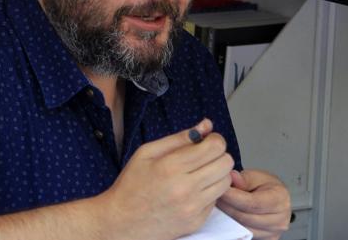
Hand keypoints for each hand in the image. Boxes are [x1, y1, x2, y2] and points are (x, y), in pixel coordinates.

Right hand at [100, 119, 233, 239]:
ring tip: (200, 172)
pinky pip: (217, 199)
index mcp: (171, 167)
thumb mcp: (147, 152)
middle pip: (226, 163)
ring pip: (226, 182)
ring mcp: (193, 208)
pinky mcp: (196, 222)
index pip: (215, 147)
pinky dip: (210, 191)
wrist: (121, 222)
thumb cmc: (132, 184)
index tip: (207, 141)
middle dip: (219, 154)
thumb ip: (179, 137)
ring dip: (218, 173)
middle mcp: (185, 188)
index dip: (215, 139)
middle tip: (205, 156)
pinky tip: (193, 190)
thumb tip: (206, 125)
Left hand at [217, 169, 290, 239]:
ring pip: (243, 229)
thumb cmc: (265, 186)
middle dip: (226, 207)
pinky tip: (225, 216)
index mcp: (280, 199)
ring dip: (227, 218)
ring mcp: (274, 233)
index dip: (233, 198)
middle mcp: (280, 219)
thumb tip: (232, 177)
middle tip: (214, 197)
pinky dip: (232, 227)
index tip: (220, 191)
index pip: (252, 203)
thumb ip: (243, 178)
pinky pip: (245, 236)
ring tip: (219, 205)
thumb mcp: (255, 176)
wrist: (275, 197)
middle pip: (246, 218)